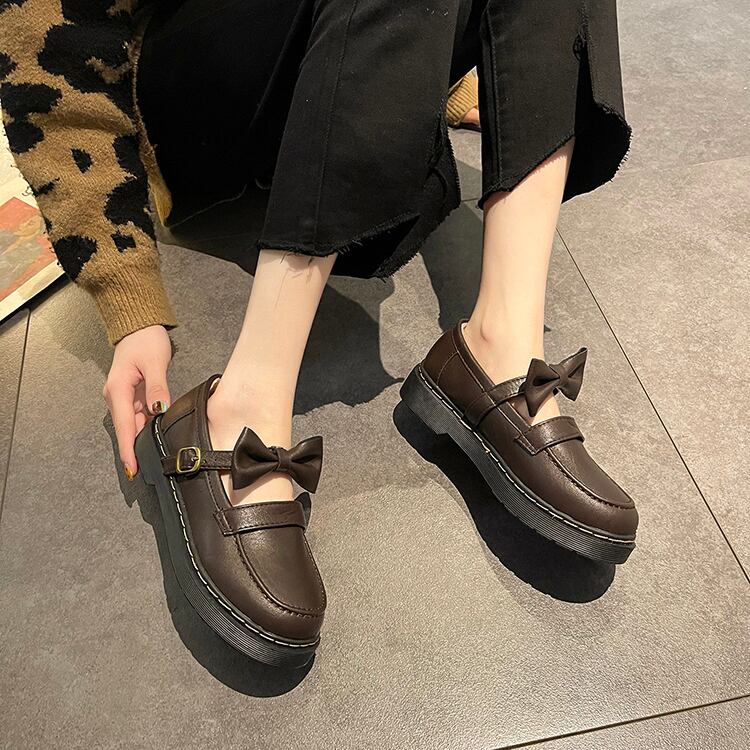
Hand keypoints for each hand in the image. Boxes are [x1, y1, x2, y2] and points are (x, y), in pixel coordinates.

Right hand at [103, 325, 171, 478]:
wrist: (139, 327)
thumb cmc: (145, 340)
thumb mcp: (155, 363)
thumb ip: (158, 388)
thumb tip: (160, 410)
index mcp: (118, 390)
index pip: (124, 426)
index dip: (128, 449)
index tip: (132, 468)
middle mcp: (117, 396)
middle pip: (126, 429)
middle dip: (134, 450)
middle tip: (145, 471)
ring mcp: (123, 396)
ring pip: (132, 424)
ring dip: (140, 440)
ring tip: (152, 458)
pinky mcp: (131, 395)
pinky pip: (138, 416)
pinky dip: (145, 427)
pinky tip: (155, 436)